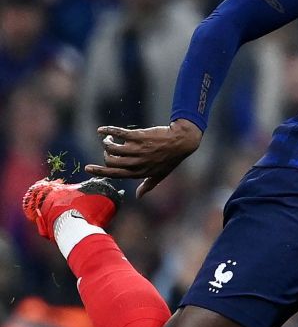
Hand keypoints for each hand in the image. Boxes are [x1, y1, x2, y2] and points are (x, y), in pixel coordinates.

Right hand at [85, 119, 202, 197]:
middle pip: (110, 160)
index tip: (87, 168)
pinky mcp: (138, 136)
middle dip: (105, 155)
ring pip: (112, 148)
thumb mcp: (160, 175)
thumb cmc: (170, 159)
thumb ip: (147, 185)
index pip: (115, 174)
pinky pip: (118, 133)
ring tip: (108, 139)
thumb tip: (138, 196)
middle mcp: (136, 162)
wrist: (181, 141)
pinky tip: (101, 130)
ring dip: (106, 142)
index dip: (100, 171)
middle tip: (108, 148)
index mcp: (139, 173)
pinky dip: (107, 131)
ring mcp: (137, 149)